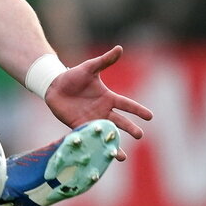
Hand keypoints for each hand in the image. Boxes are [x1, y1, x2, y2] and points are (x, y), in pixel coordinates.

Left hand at [44, 45, 152, 159]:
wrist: (54, 86)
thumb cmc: (73, 76)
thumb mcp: (89, 68)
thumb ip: (104, 61)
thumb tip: (119, 48)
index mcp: (108, 98)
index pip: (127, 105)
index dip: (138, 110)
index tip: (150, 117)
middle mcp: (103, 111)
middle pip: (120, 122)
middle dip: (130, 128)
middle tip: (140, 135)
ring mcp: (92, 120)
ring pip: (107, 134)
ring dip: (114, 144)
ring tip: (121, 156)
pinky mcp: (79, 126)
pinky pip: (90, 136)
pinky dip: (95, 145)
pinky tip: (101, 154)